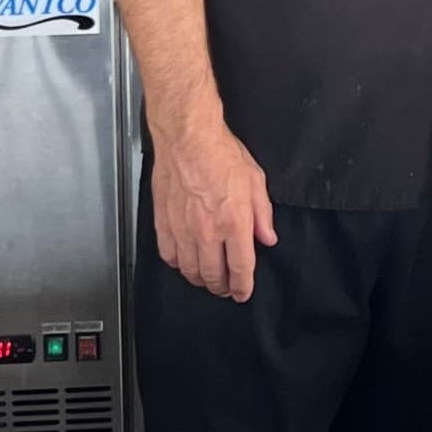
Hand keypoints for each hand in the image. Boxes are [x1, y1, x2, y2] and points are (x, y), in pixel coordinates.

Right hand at [152, 123, 276, 300]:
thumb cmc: (221, 153)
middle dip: (222, 287)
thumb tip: (267, 238)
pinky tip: (184, 262)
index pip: (241, 268)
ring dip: (200, 279)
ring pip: (190, 270)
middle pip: (213, 275)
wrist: (188, 139)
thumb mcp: (256, 181)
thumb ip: (263, 215)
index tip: (243, 293)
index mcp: (235, 222)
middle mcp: (208, 231)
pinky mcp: (164, 223)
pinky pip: (169, 255)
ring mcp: (183, 229)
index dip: (243, 287)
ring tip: (207, 279)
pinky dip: (177, 264)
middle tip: (226, 288)